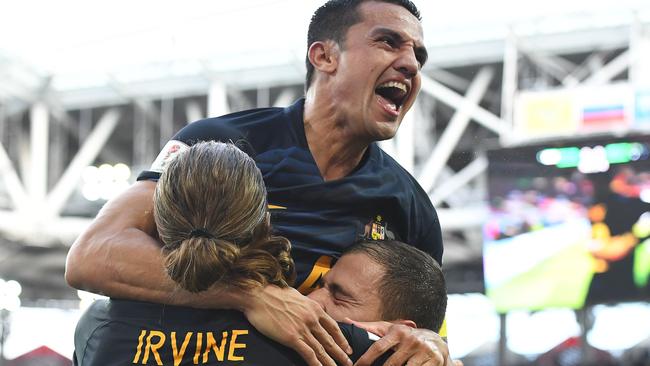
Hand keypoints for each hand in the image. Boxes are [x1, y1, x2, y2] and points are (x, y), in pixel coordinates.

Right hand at [243, 285, 352, 365]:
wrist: (259, 295)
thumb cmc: (274, 293)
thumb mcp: (297, 297)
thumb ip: (306, 306)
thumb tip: (308, 310)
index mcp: (314, 308)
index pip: (333, 327)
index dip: (342, 339)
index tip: (347, 348)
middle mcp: (312, 319)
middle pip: (330, 340)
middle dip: (340, 353)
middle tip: (348, 363)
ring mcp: (302, 329)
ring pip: (321, 349)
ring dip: (330, 361)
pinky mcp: (291, 337)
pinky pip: (307, 353)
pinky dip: (315, 363)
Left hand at [346, 319, 460, 365]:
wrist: (437, 343)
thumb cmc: (407, 337)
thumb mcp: (390, 330)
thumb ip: (369, 327)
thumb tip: (347, 321)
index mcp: (397, 332)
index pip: (378, 347)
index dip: (366, 359)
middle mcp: (410, 340)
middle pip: (391, 364)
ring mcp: (423, 351)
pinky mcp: (434, 360)